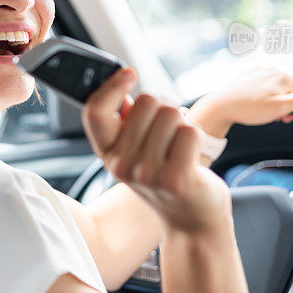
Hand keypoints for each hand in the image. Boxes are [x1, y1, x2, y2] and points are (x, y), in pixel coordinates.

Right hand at [81, 68, 231, 233]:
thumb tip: (121, 80)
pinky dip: (197, 136)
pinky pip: (190, 132)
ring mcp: (147, 174)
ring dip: (183, 123)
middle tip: (169, 131)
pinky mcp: (176, 179)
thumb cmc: (167, 175)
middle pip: (145, 101)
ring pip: (171, 113)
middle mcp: (122, 166)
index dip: (111, 86)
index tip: (129, 74)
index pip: (95, 111)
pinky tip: (192, 155)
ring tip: (180, 146)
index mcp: (108, 154)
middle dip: (164, 107)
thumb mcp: (136, 150)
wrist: (193, 219)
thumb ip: (125, 121)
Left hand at [187, 66, 292, 137]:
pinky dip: (266, 94)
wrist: (221, 106)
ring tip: (267, 112)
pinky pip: (265, 83)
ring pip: (279, 85)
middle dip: (290, 103)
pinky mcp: (249, 75)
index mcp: (284, 77)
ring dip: (278, 99)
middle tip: (279, 117)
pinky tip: (256, 103)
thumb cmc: (250, 109)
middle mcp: (273, 69)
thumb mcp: (280, 108)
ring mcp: (260, 71)